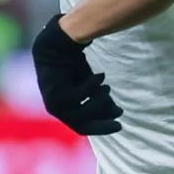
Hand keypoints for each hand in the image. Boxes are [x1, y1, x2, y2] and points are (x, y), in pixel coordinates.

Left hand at [31, 16, 122, 135]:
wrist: (56, 44)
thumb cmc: (72, 63)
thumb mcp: (89, 84)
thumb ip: (99, 98)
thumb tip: (116, 112)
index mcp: (63, 110)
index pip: (83, 127)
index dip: (102, 128)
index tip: (120, 125)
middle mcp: (56, 110)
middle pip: (83, 125)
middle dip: (102, 122)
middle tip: (120, 112)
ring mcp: (54, 104)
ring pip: (82, 114)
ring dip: (98, 102)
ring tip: (107, 87)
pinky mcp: (54, 95)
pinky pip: (79, 98)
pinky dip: (91, 88)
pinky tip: (101, 77)